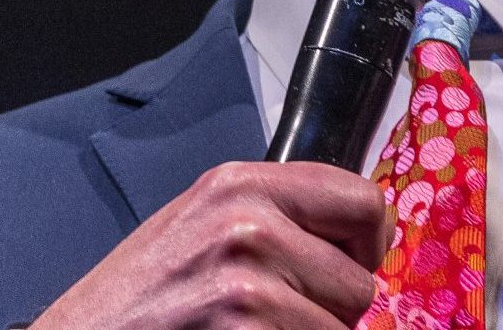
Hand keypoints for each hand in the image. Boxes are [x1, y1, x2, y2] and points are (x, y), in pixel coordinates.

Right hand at [32, 160, 388, 329]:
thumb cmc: (136, 303)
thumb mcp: (201, 228)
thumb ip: (275, 219)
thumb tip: (361, 238)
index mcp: (238, 185)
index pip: (363, 202)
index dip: (365, 246)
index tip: (347, 266)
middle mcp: (247, 224)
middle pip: (359, 281)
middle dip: (330, 311)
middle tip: (275, 317)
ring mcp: (246, 285)